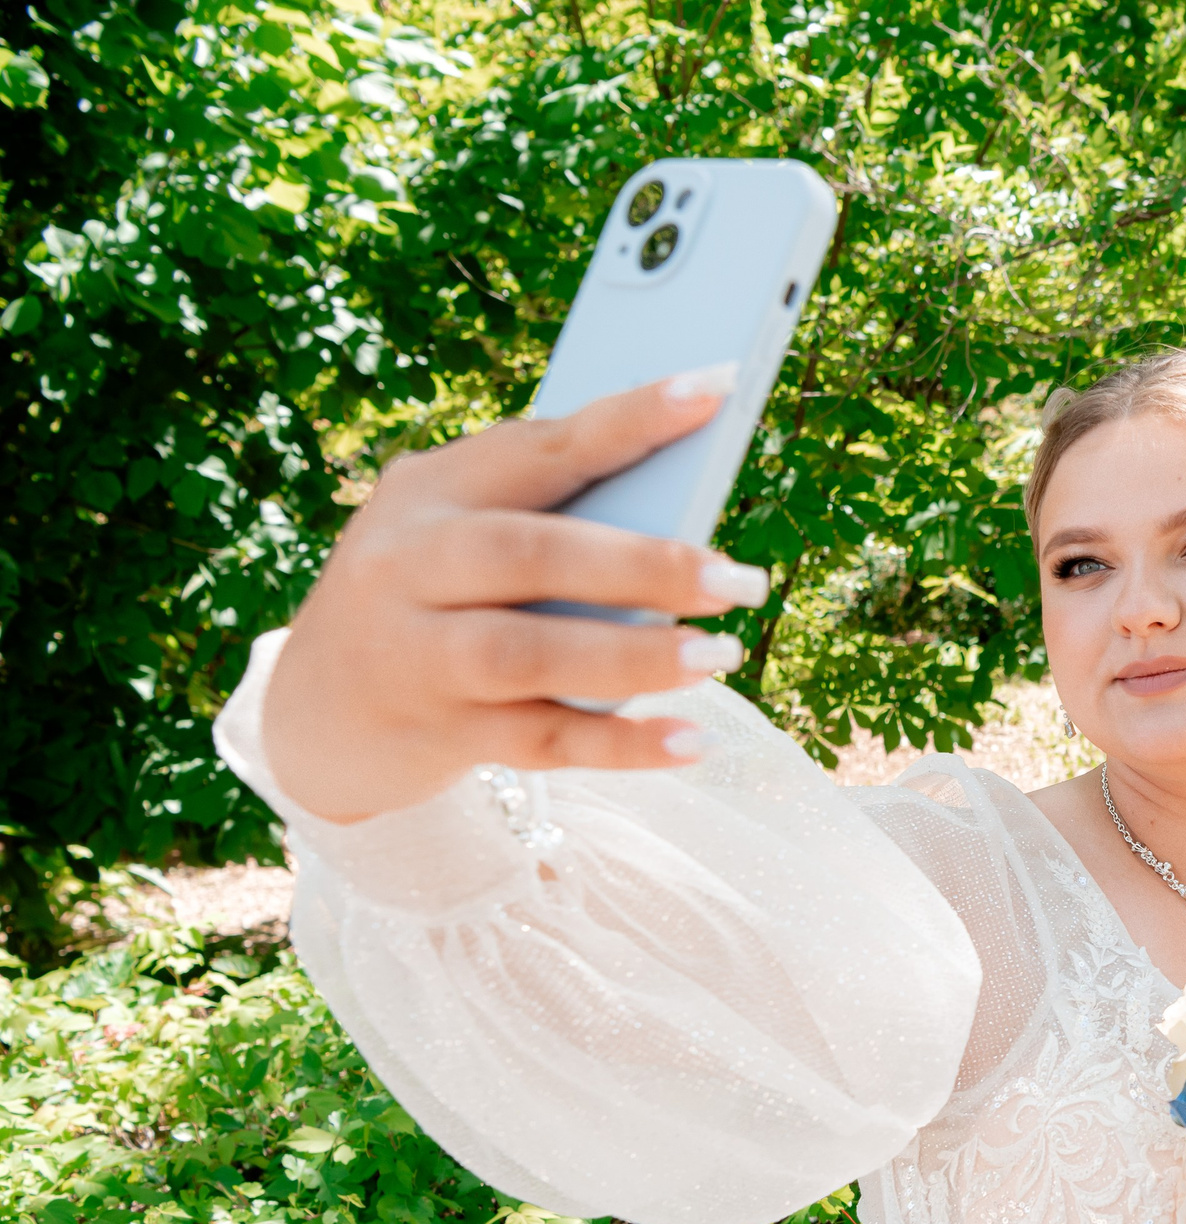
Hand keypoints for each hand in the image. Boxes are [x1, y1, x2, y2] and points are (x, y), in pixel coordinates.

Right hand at [263, 372, 770, 824]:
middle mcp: (408, 565)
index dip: (627, 420)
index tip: (713, 388)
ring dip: (635, 657)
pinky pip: (543, 740)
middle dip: (643, 563)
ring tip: (723, 654)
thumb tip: (682, 520)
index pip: (538, 447)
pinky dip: (624, 745)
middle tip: (739, 579)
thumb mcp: (457, 537)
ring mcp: (417, 654)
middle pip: (528, 554)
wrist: (318, 712)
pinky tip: (693, 741)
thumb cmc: (430, 598)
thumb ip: (547, 520)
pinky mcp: (440, 734)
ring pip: (529, 654)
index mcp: (427, 492)